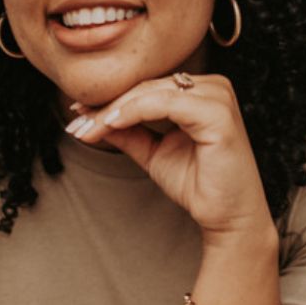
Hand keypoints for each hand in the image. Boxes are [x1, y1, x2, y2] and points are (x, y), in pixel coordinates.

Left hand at [65, 74, 272, 239]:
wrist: (228, 218)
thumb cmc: (199, 185)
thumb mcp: (153, 153)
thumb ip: (127, 132)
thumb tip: (89, 118)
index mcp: (201, 91)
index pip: (147, 88)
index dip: (110, 100)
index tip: (77, 116)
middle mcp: (213, 87)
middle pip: (146, 87)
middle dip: (107, 106)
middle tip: (76, 124)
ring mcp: (218, 97)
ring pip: (152, 92)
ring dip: (114, 110)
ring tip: (88, 128)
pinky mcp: (218, 113)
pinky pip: (166, 103)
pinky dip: (135, 111)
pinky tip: (112, 123)